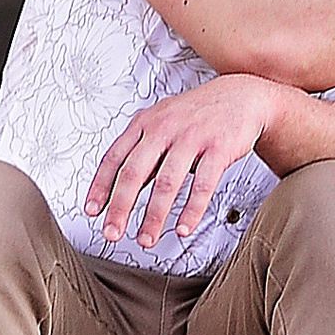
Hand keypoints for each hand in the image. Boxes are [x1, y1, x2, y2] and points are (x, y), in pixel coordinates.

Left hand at [86, 75, 283, 248]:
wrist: (242, 95)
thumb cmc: (198, 113)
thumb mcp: (163, 122)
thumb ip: (143, 152)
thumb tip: (121, 188)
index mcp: (146, 123)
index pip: (115, 157)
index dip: (100, 186)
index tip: (92, 211)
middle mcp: (165, 128)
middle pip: (134, 173)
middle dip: (120, 207)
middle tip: (112, 233)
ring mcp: (192, 137)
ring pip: (167, 182)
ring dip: (154, 216)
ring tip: (146, 239)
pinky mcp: (219, 148)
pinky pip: (203, 185)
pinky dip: (191, 210)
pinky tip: (183, 227)